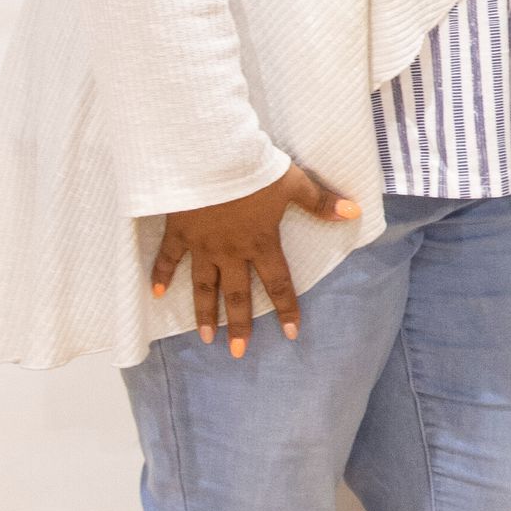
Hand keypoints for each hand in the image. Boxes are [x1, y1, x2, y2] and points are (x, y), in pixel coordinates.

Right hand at [151, 163, 360, 356]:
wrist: (208, 157)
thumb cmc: (252, 169)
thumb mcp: (292, 183)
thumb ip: (320, 202)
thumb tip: (354, 212)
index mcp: (260, 242)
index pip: (278, 283)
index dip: (286, 309)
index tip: (290, 334)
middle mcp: (231, 251)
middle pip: (237, 294)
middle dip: (239, 325)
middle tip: (238, 353)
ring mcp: (202, 245)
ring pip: (203, 286)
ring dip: (204, 313)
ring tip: (206, 338)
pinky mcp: (179, 231)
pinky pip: (168, 258)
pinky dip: (161, 275)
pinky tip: (157, 293)